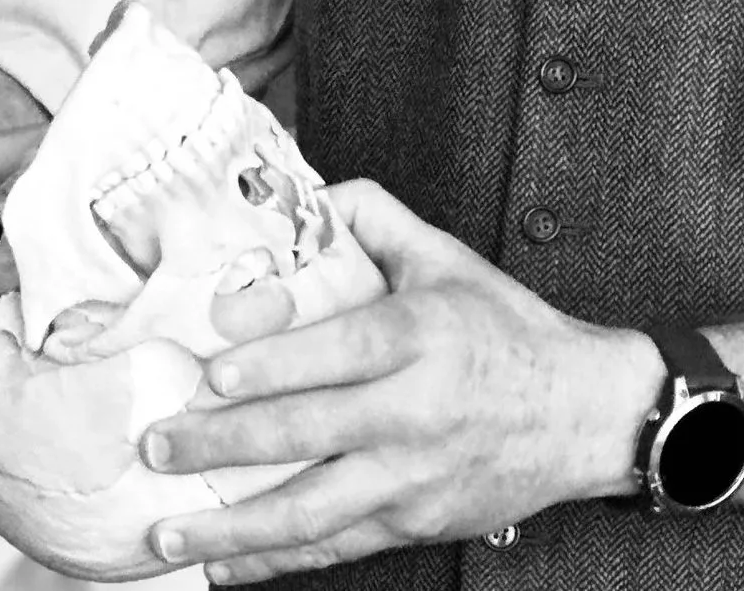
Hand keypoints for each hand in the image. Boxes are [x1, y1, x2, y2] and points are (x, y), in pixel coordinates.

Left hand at [136, 179, 661, 581]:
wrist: (585, 415)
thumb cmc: (504, 328)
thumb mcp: (446, 257)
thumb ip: (371, 217)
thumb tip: (299, 189)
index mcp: (419, 336)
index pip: (337, 352)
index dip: (271, 365)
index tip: (209, 376)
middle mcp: (415, 411)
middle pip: (308, 433)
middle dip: (223, 445)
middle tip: (157, 445)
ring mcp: (414, 477)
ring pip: (313, 510)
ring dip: (234, 526)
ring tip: (166, 531)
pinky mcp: (415, 522)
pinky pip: (335, 547)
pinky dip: (275, 560)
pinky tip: (221, 564)